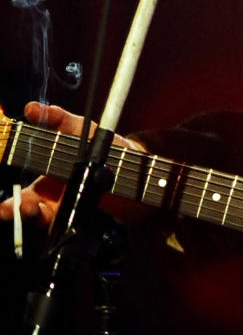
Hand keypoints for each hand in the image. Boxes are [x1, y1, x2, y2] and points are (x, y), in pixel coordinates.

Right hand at [0, 102, 141, 232]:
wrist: (137, 166)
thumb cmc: (102, 146)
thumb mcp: (79, 128)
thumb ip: (57, 119)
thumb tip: (31, 108)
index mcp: (45, 182)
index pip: (20, 195)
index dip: (9, 203)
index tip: (3, 205)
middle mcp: (53, 201)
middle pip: (27, 212)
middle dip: (16, 212)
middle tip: (18, 207)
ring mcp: (70, 211)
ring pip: (46, 222)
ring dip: (36, 218)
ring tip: (33, 210)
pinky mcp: (87, 218)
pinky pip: (71, 226)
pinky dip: (65, 224)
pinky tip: (65, 218)